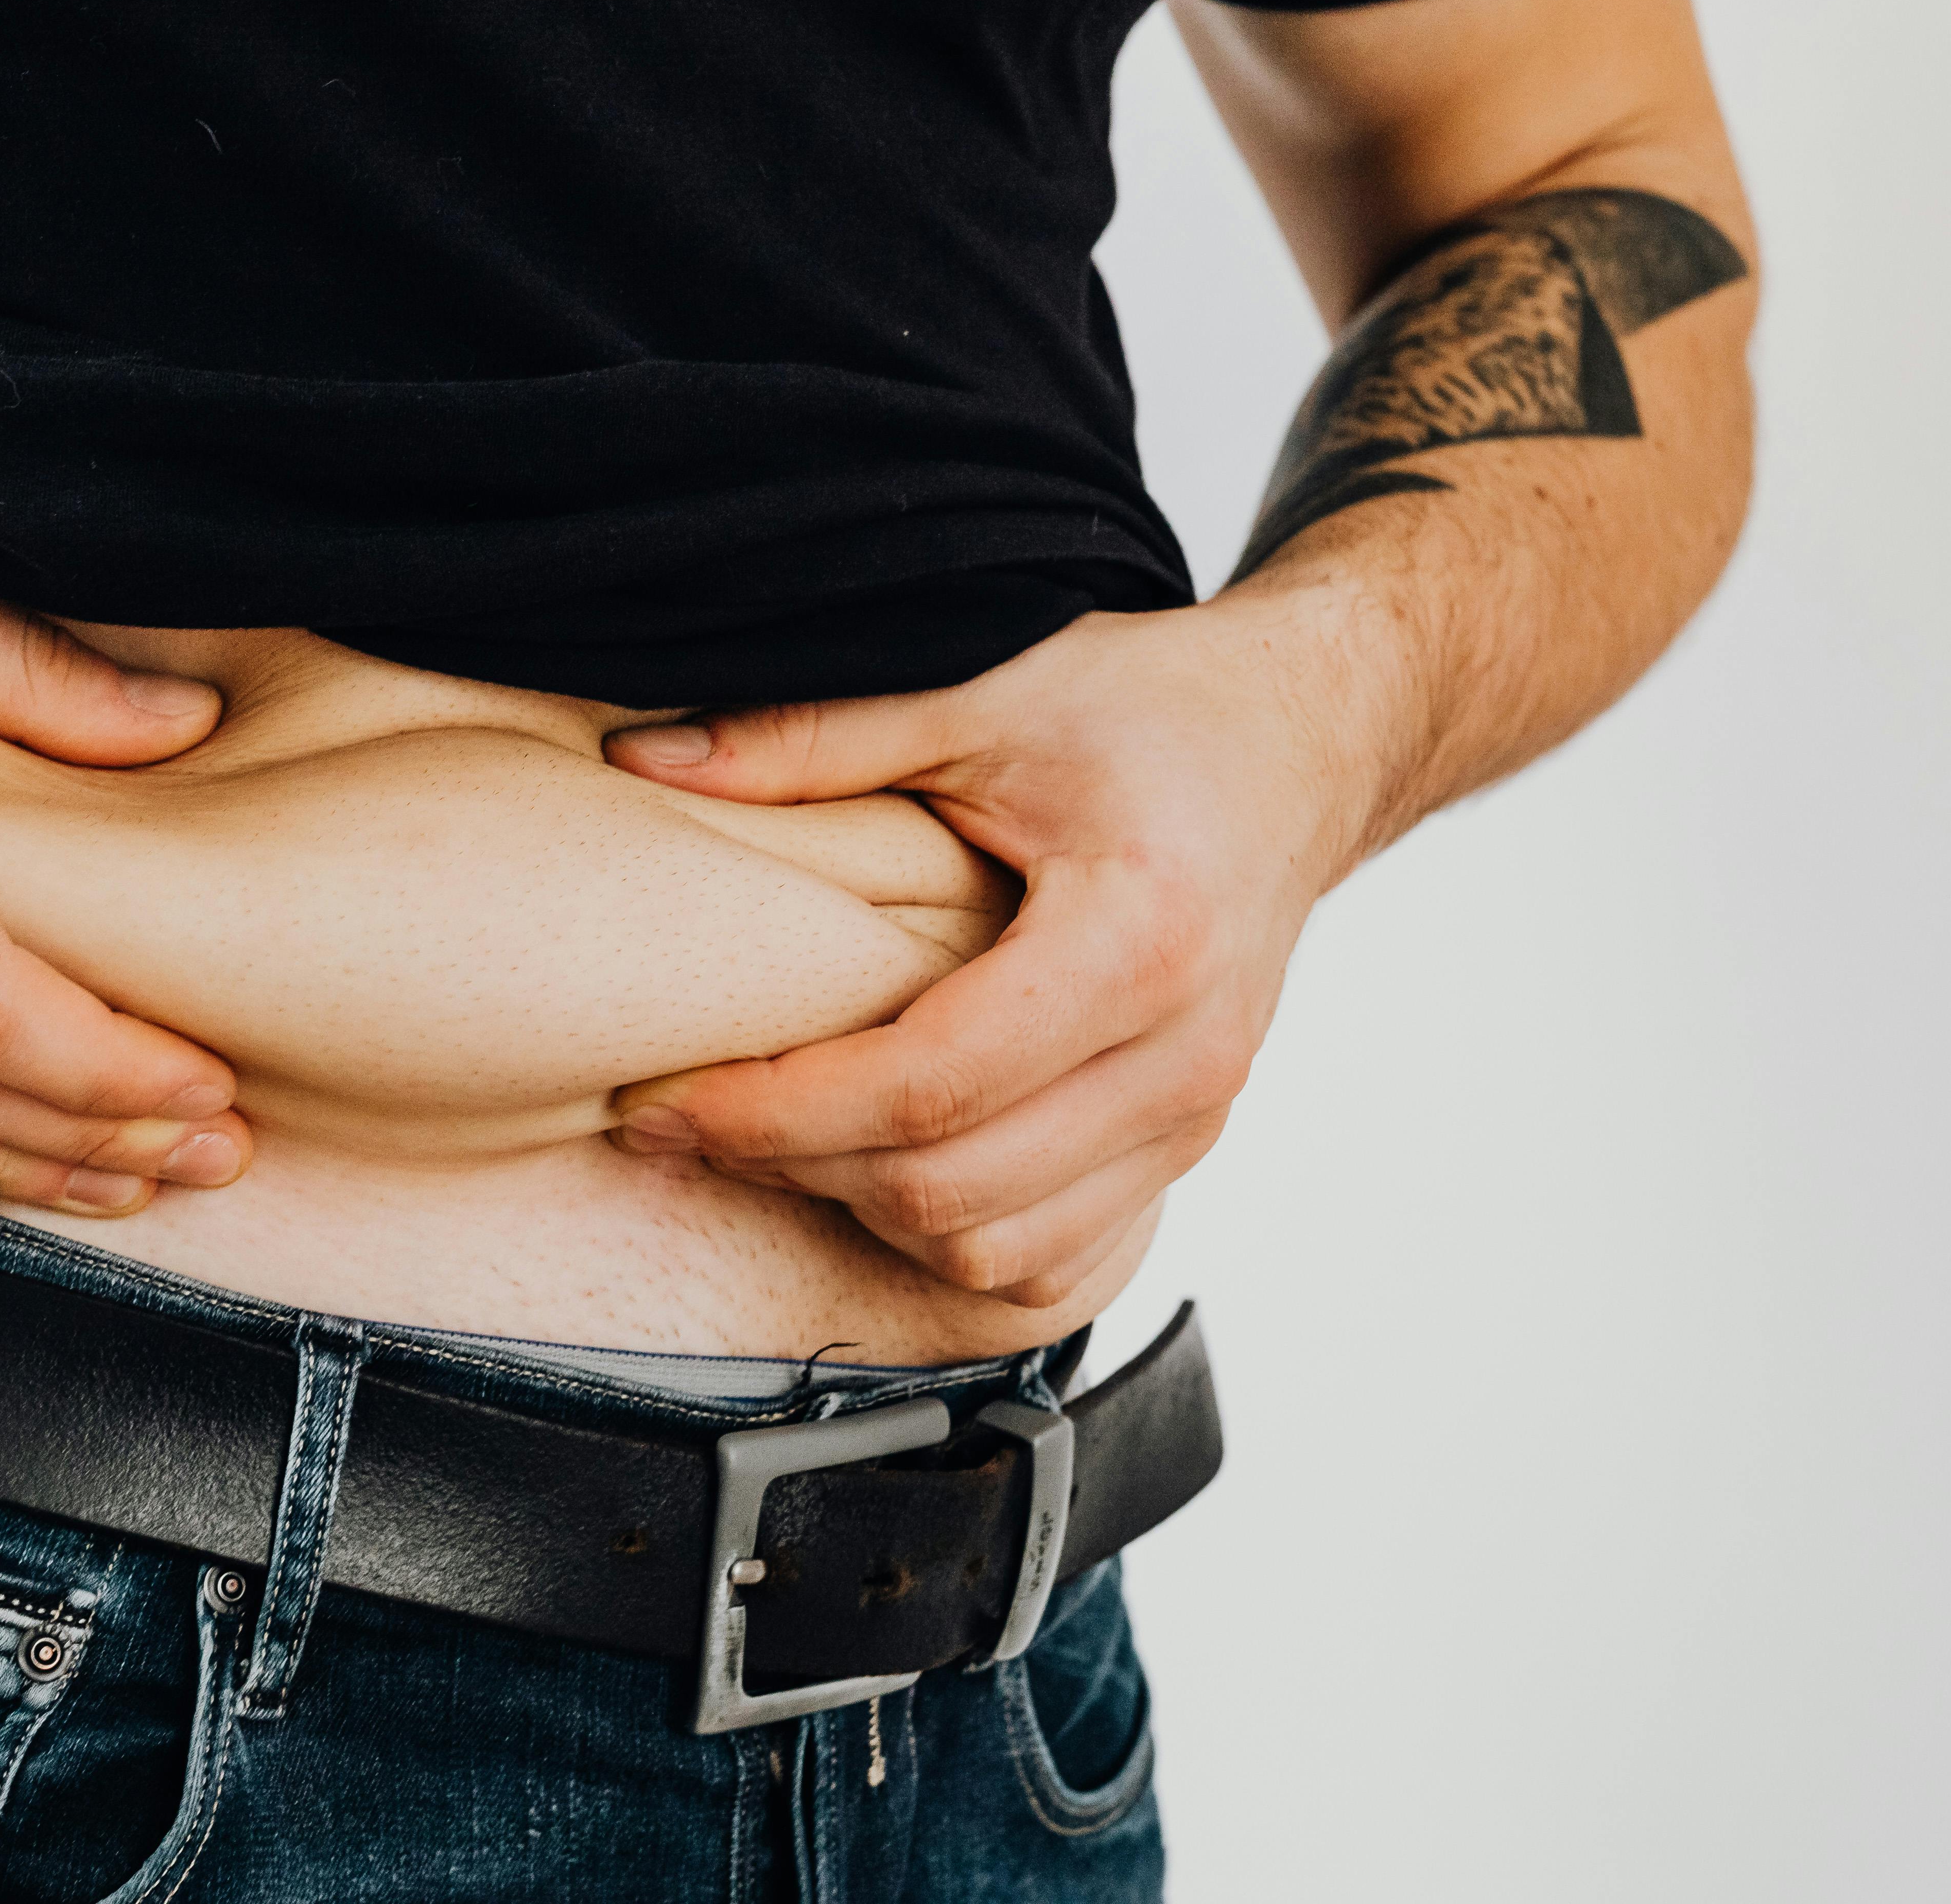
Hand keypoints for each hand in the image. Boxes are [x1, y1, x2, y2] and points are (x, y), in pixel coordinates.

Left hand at [602, 595, 1400, 1306]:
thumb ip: (813, 737)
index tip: (667, 1099)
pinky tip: (880, 1172)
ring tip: (771, 1143)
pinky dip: (955, 1241)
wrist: (1306, 741)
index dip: (777, 1113)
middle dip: (792, 1170)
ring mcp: (1197, 1112)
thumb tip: (645, 760)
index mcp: (1136, 941)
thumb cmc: (1159, 709)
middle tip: (679, 1123)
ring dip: (865, 1216)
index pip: (927, 1088)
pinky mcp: (1192, 1140)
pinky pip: (1059, 1259)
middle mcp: (1183, 1054)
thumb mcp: (984, 691)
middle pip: (953, 1189)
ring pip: (1000, 1251)